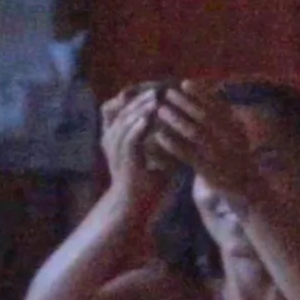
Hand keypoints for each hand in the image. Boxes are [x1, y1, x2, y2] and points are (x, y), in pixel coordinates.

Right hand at [99, 86, 171, 209]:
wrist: (136, 209)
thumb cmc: (149, 186)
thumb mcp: (160, 157)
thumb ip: (167, 139)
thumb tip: (187, 122)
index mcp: (119, 141)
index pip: (121, 112)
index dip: (135, 100)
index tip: (156, 91)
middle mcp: (112, 144)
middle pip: (119, 113)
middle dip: (138, 100)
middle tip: (156, 90)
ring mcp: (115, 153)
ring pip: (122, 124)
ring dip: (138, 110)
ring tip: (154, 99)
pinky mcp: (123, 163)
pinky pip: (127, 140)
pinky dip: (137, 127)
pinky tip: (149, 118)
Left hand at [151, 81, 261, 204]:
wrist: (251, 196)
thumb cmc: (239, 163)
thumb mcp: (237, 138)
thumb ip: (226, 119)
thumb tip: (213, 94)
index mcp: (238, 129)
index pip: (219, 105)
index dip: (202, 92)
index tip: (185, 83)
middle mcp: (232, 140)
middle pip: (206, 116)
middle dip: (185, 102)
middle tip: (166, 94)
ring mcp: (222, 156)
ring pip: (196, 133)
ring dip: (176, 119)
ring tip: (160, 110)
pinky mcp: (211, 173)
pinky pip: (189, 156)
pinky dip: (173, 144)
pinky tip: (158, 136)